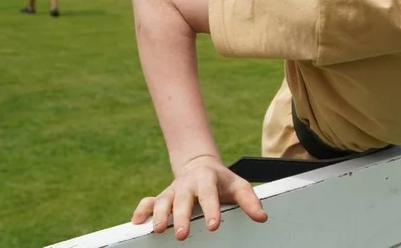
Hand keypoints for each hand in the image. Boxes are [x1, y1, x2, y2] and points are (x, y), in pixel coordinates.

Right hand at [131, 154, 267, 239]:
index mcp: (207, 179)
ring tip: (159, 229)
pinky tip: (138, 222)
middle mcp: (187, 185)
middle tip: (182, 234)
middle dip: (181, 217)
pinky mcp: (161, 197)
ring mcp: (172, 191)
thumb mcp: (238, 185)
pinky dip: (141, 210)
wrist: (199, 165)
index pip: (209, 194)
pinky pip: (148, 202)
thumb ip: (249, 201)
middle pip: (182, 200)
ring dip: (159, 215)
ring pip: (162, 201)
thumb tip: (262, 217)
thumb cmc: (221, 180)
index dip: (211, 210)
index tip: (213, 225)